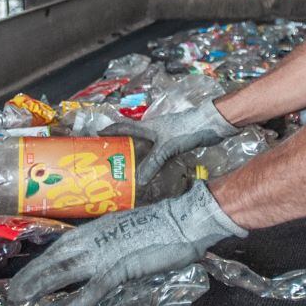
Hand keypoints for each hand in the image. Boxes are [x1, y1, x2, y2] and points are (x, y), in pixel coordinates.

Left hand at [6, 183, 243, 305]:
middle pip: (55, 259)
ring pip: (64, 272)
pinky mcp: (120, 268)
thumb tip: (104, 254)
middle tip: (12, 293)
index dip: (41, 261)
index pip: (61, 247)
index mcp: (97, 230)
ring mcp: (106, 254)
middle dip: (32, 276)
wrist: (185, 220)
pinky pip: (92, 291)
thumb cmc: (165, 226)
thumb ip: (114, 243)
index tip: (26, 273)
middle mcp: (95, 239)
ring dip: (41, 287)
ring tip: (20, 301)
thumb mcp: (131, 233)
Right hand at [118, 96, 238, 172]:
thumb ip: (152, 163)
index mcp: (146, 126)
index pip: (122, 127)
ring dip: (136, 155)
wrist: (210, 124)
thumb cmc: (186, 129)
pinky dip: (151, 161)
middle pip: (132, 137)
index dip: (109, 131)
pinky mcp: (174, 142)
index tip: (96, 137)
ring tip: (127, 169)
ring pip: (144, 146)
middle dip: (120, 147)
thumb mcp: (166, 147)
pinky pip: (157, 152)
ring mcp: (163, 135)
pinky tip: (150, 170)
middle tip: (110, 160)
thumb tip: (138, 180)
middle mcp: (152, 130)